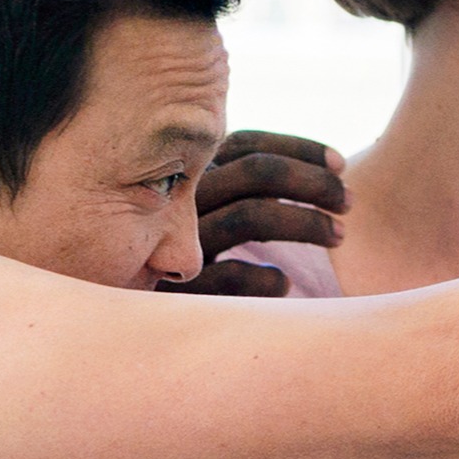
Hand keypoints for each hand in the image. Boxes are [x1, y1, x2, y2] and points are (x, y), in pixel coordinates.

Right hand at [161, 130, 346, 297]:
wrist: (110, 314)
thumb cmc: (162, 256)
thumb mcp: (193, 211)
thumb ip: (233, 186)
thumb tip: (309, 172)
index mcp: (186, 175)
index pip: (246, 144)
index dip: (300, 149)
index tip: (341, 165)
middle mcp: (178, 200)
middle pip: (257, 172)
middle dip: (313, 182)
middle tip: (348, 202)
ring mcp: (172, 242)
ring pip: (251, 216)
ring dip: (306, 223)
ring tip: (338, 236)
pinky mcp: (172, 288)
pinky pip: (228, 275)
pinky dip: (264, 279)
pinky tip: (284, 284)